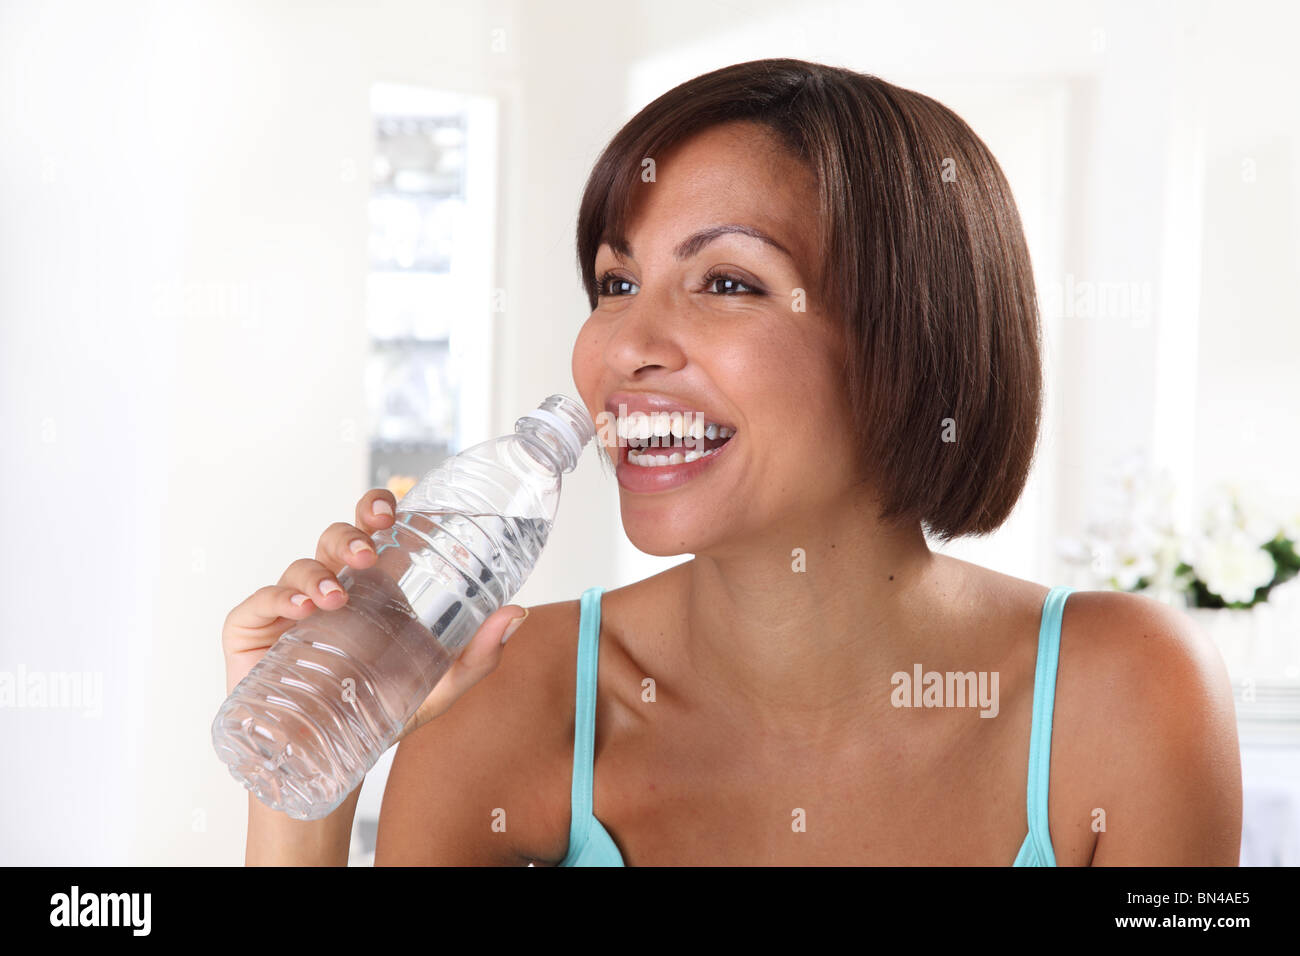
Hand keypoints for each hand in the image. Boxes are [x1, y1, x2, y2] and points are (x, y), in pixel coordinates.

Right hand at [220, 488, 529, 741]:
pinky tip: (300, 611)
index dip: (376, 508)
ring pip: (300, 566)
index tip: (392, 510)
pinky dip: (279, 598)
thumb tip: (519, 613)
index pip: (372, 530)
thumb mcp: (437, 687)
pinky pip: (261, 601)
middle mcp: (333, 587)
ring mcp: (290, 607)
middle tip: (366, 554)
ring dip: (317, 573)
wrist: (327, 763)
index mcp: (374, 588)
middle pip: (335, 538)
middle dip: (349, 535)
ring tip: (336, 598)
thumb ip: (478, 655)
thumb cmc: (378, 715)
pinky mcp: (254, 631)